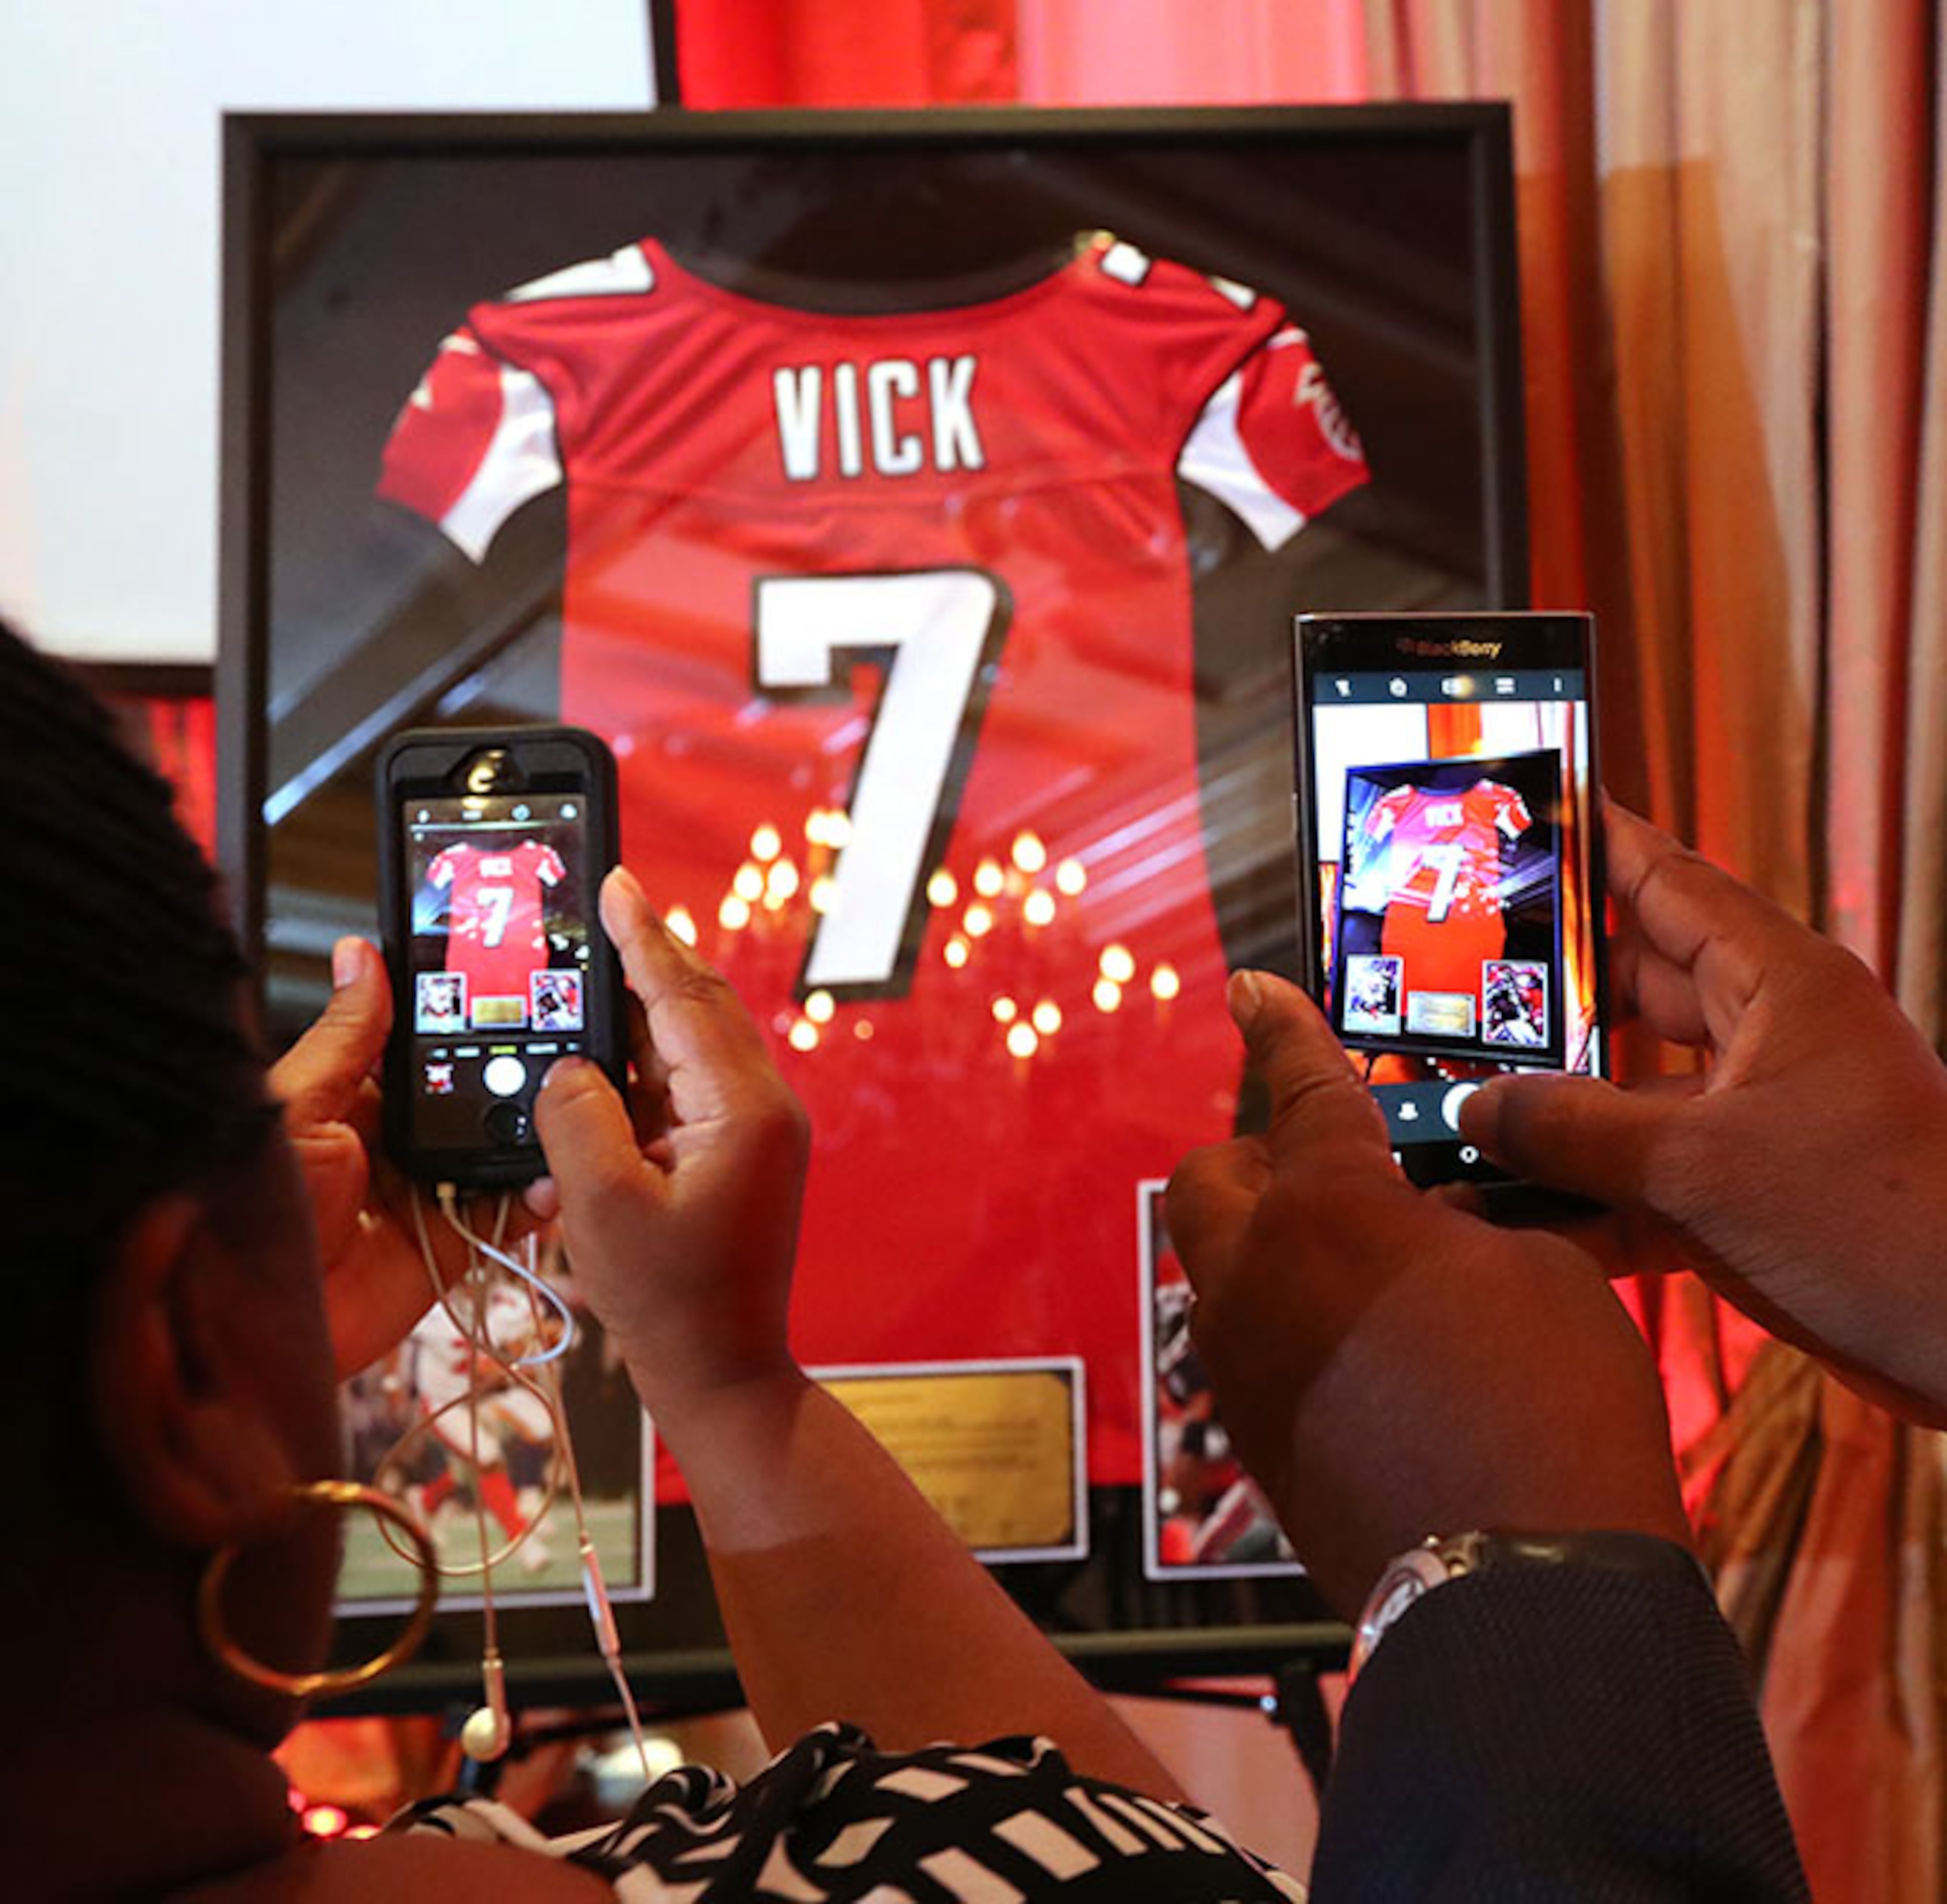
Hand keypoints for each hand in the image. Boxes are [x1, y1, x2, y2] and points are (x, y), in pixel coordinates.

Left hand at [271, 938, 528, 1378]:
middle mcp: (391, 1144)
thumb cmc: (240, 1210)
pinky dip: (534, 1197)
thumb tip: (362, 956)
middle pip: (470, 1098)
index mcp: (350, 1100)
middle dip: (511, 1079)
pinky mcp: (446, 1246)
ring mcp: (422, 1194)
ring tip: (564, 1110)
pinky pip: (503, 1215)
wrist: (237, 1320)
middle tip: (553, 1053)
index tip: (505, 990)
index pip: (420, 1049)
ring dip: (531, 1134)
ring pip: (496, 1151)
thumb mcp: (295, 1106)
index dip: (461, 1022)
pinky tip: (549, 1176)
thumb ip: (345, 1037)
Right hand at [529, 867, 808, 1410]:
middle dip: (636, 971)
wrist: (722, 1377)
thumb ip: (576, 1118)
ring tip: (568, 1025)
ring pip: (682, 1055)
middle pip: (693, 1012)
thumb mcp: (599, 1205)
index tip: (617, 883)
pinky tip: (578, 1117)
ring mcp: (755, 1135)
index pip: (686, 998)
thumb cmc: (668, 1304)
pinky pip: (679, 1102)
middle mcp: (763, 1110)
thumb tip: (571, 1067)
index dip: (644, 938)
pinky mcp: (738, 1160)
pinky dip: (630, 1101)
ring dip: (621, 1047)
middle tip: (589, 924)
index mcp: (744, 1111)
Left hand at [1166, 970, 1689, 1616]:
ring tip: (1375, 1269)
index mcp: (1328, 1206)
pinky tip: (1373, 1351)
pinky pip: (1251, 1346)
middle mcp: (1256, 1274)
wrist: (1522, 1589)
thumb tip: (1441, 1220)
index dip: (1283, 1028)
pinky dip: (1295, 1323)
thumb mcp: (1542, 1273)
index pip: (1299, 1087)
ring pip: (1226, 1267)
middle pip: (1213, 1177)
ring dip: (1279, 1246)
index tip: (1252, 989)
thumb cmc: (1553, 1412)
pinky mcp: (1254, 1436)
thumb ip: (1469, 1220)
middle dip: (1260, 1153)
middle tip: (1338, 1164)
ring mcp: (1241, 1361)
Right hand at [1461, 803, 1946, 1424]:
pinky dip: (1585, 1198)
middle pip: (1631, 989)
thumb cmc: (1888, 1225)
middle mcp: (1766, 1040)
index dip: (1595, 842)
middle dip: (1544, 995)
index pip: (1666, 882)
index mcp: (1778, 986)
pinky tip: (1511, 1217)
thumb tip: (1477, 1112)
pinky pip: (1646, 1178)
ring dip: (1553, 1114)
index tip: (1528, 812)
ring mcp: (1758, 1119)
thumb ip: (1577, 1134)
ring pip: (1628, 1093)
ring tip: (1455, 1112)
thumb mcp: (1705, 1170)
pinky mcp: (1752, 1195)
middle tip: (1449, 984)